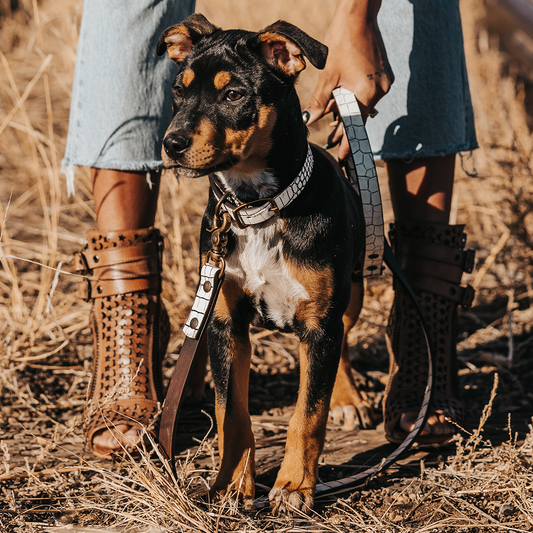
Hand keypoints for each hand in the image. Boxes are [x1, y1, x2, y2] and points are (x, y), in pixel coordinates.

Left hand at [304, 0, 393, 159]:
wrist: (359, 15)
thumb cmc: (341, 41)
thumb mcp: (327, 75)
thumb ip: (319, 101)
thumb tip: (308, 120)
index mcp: (365, 94)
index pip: (355, 127)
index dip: (348, 143)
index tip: (343, 158)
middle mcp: (379, 91)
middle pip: (357, 116)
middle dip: (343, 128)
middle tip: (331, 142)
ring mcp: (383, 83)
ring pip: (361, 104)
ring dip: (347, 112)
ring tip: (333, 124)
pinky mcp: (384, 75)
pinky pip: (366, 93)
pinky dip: (354, 98)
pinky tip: (341, 101)